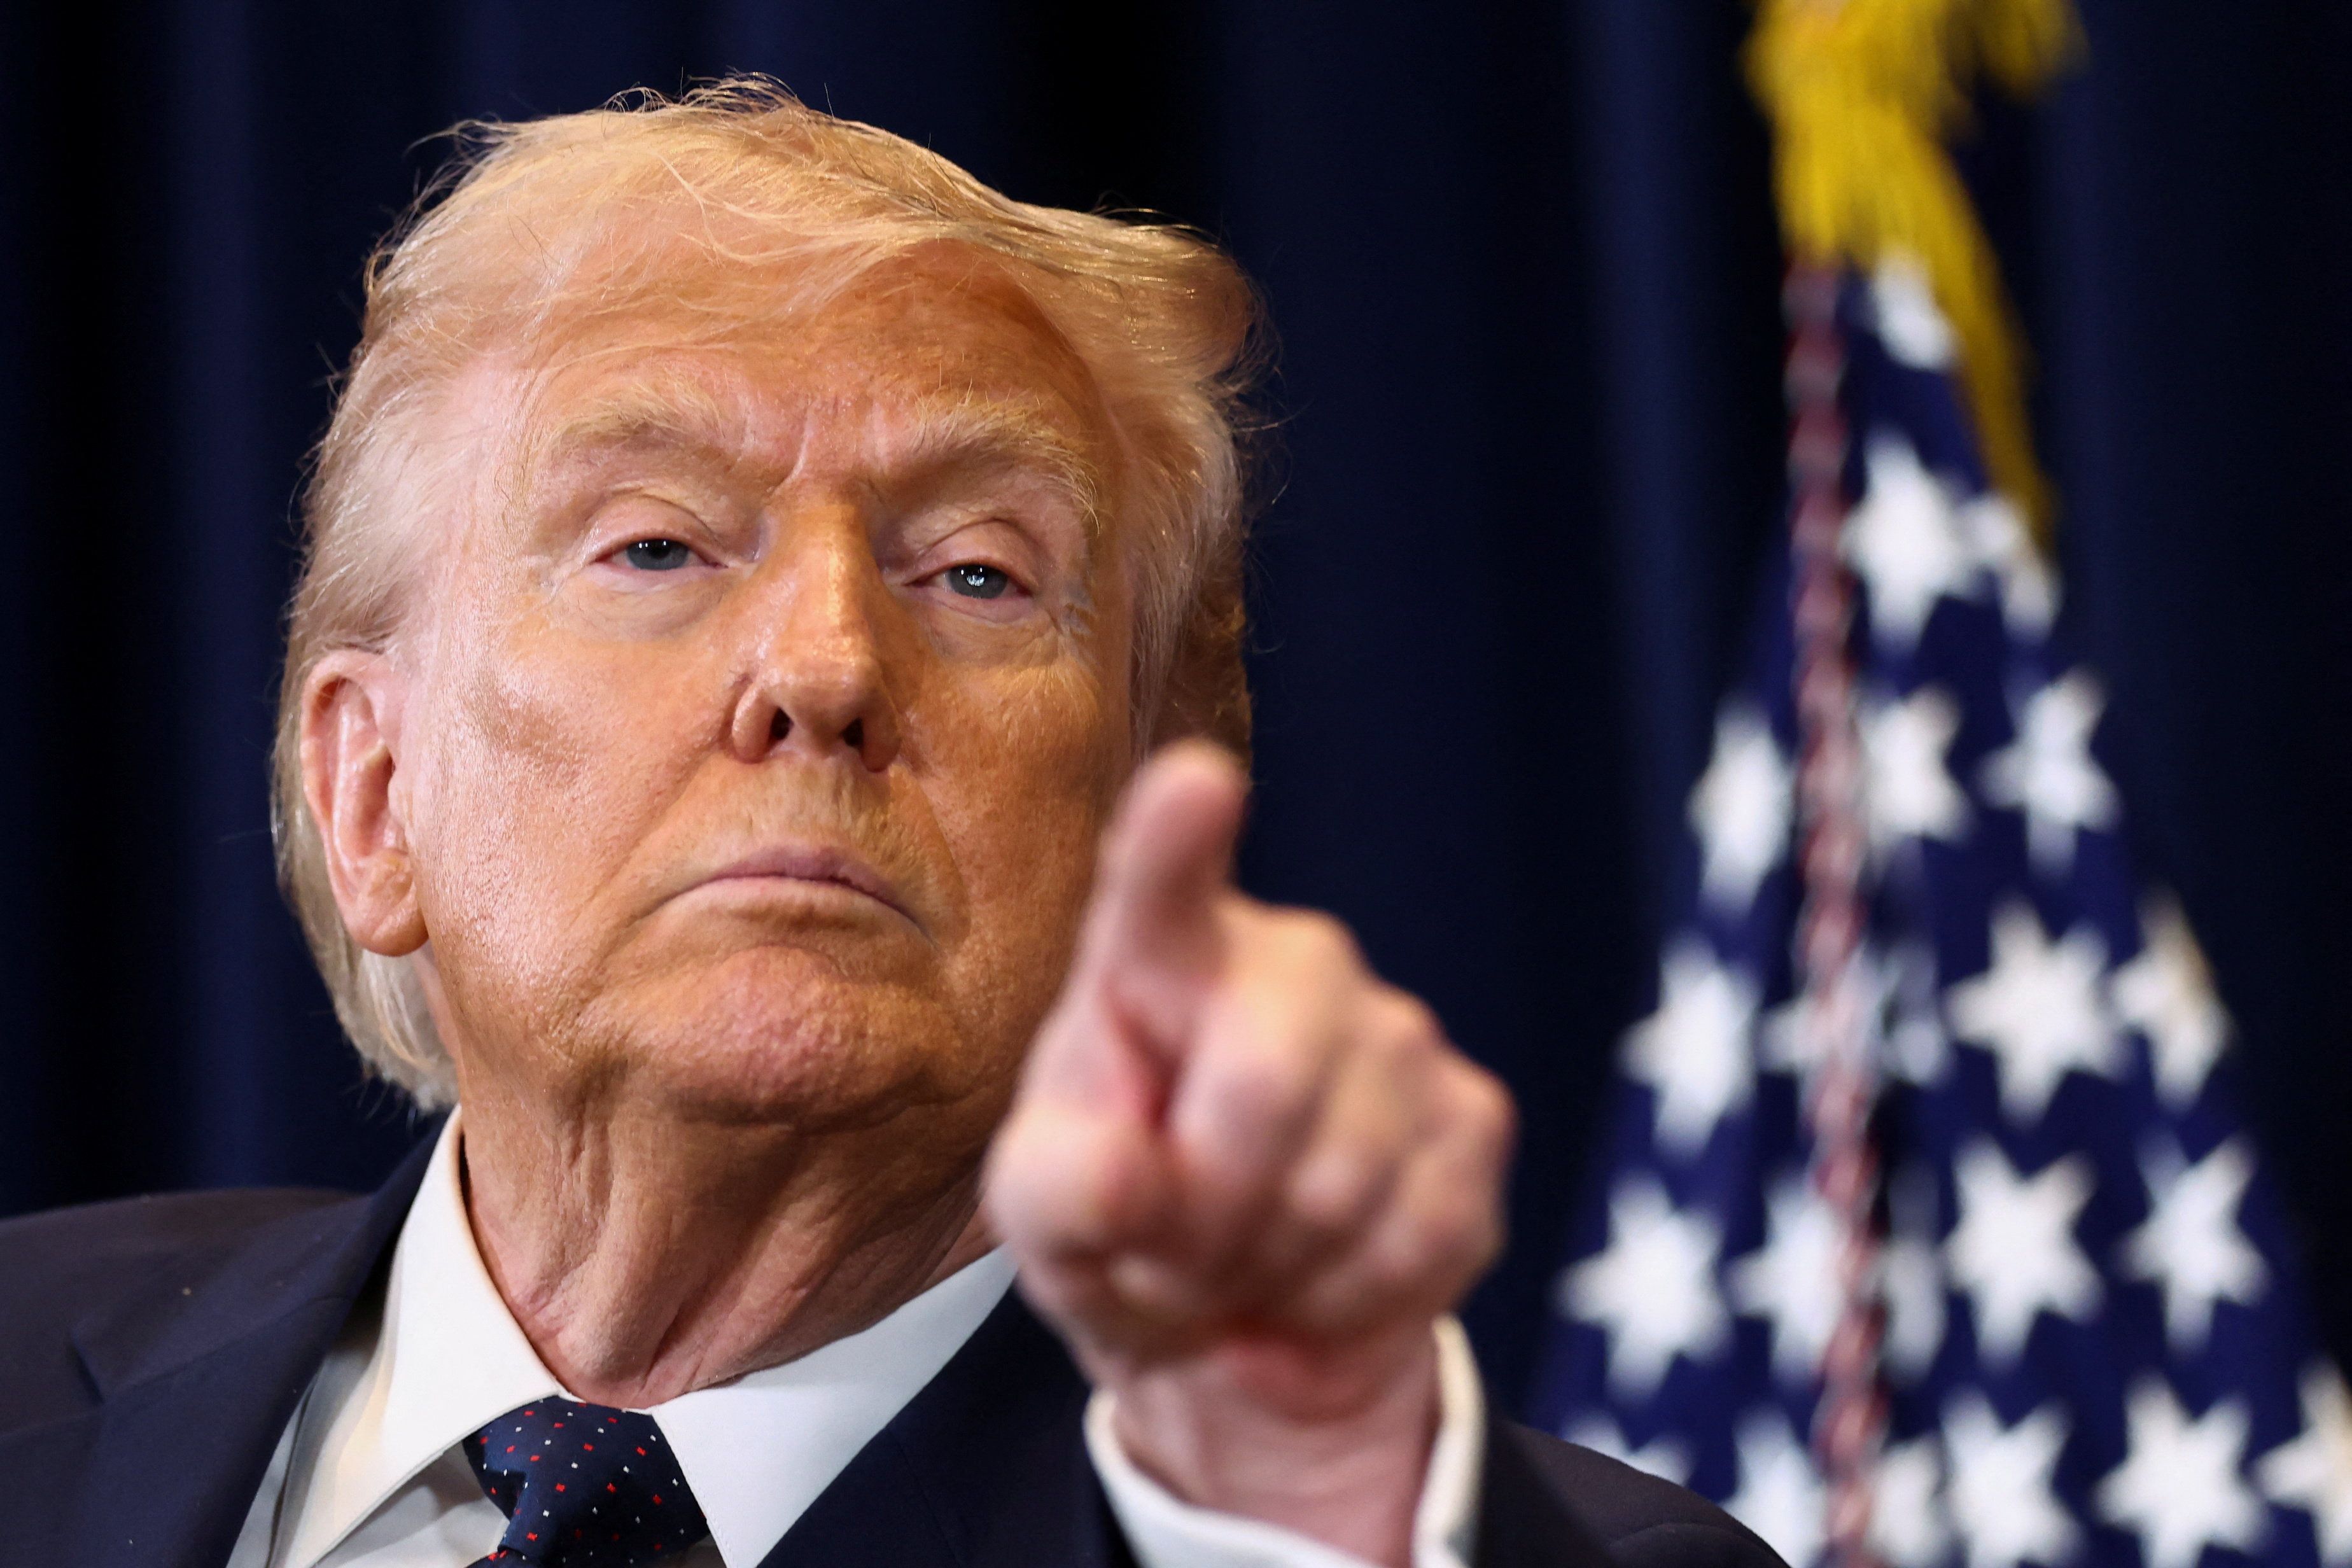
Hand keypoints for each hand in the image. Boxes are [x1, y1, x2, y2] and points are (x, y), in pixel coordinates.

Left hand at [985, 742, 1515, 1566]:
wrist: (1233, 1317)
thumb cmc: (1120, 1222)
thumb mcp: (1046, 1214)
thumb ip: (1062, 1186)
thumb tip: (1131, 1179)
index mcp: (1159, 955)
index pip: (1163, 882)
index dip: (1178, 835)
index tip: (1198, 782)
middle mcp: (1293, 963)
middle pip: (1265, 1080)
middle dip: (1207, 1208)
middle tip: (1169, 1254)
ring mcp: (1399, 1032)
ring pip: (1344, 1182)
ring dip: (1272, 1266)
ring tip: (1239, 1262)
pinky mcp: (1474, 1118)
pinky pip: (1418, 1236)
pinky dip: (1348, 1297)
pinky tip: (1315, 1278)